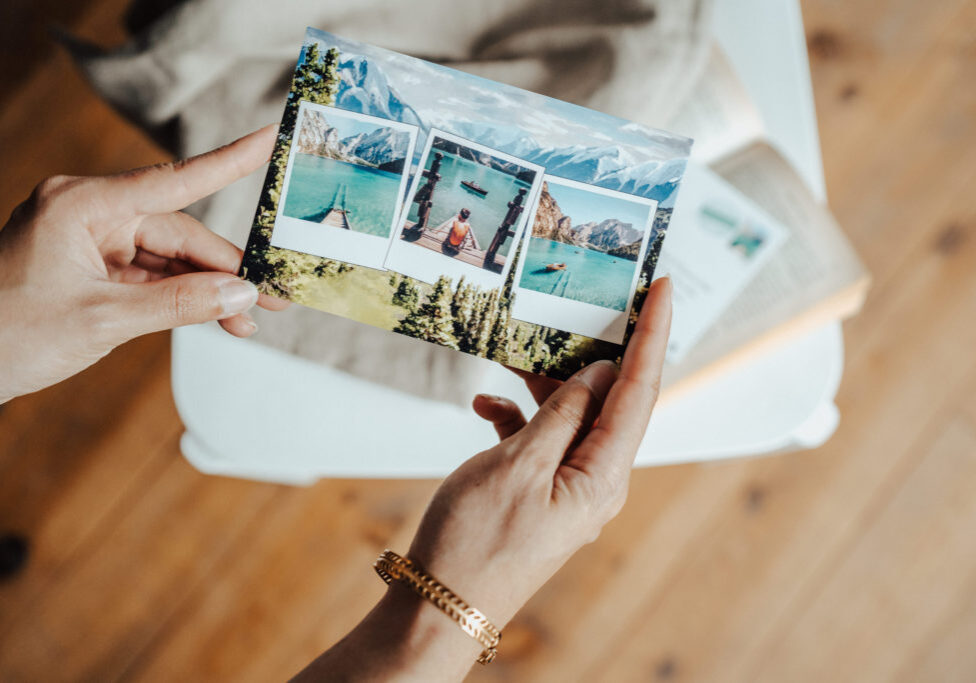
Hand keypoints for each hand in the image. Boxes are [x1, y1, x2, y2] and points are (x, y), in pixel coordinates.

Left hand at [0, 125, 286, 403]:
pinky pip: (152, 276)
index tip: (267, 139)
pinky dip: (183, 297)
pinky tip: (216, 317)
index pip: (173, 180)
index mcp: (83, 204)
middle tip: (273, 296)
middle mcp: (90, 212)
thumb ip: (178, 304)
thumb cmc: (9, 335)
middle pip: (179, 232)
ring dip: (208, 289)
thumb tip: (241, 294)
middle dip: (226, 269)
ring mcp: (91, 240)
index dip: (229, 162)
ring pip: (171, 257)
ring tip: (248, 320)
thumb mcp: (102, 321)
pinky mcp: (93, 267)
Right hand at [296, 277, 671, 681]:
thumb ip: (562, 413)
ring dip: (543, 385)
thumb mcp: (517, 465)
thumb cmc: (475, 543)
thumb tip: (600, 375)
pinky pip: (538, 441)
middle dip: (594, 352)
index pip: (640, 391)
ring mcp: (566, 488)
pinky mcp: (537, 493)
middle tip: (583, 306)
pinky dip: (516, 418)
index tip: (662, 288)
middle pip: (609, 400)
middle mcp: (596, 481)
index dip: (653, 335)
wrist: (438, 605)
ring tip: (516, 352)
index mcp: (603, 476)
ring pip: (569, 417)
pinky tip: (486, 406)